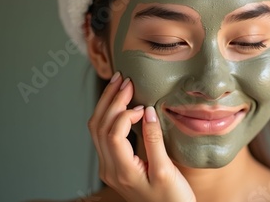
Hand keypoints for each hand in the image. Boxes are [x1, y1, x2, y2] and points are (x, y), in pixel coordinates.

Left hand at [88, 72, 195, 201]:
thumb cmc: (172, 199)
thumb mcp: (167, 170)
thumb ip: (154, 141)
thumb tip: (148, 112)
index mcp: (123, 171)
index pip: (113, 134)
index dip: (125, 113)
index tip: (142, 104)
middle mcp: (110, 169)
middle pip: (99, 127)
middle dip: (110, 100)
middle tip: (124, 80)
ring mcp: (109, 168)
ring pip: (97, 130)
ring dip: (107, 105)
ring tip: (119, 85)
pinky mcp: (114, 165)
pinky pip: (103, 136)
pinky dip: (109, 116)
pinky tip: (120, 105)